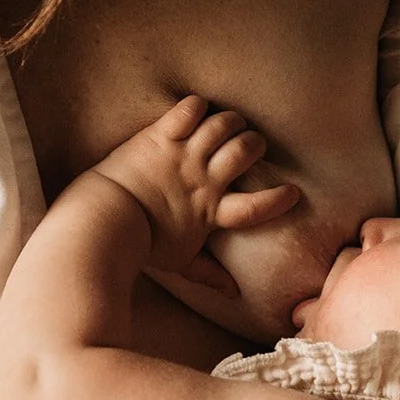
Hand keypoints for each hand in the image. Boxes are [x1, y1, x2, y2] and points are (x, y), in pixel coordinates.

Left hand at [93, 95, 298, 273]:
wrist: (105, 222)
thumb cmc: (143, 245)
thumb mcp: (180, 263)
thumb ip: (209, 274)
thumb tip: (233, 293)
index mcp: (210, 212)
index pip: (256, 207)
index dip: (278, 200)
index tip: (293, 193)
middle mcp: (203, 180)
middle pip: (244, 152)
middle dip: (253, 144)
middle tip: (250, 145)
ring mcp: (183, 155)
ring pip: (222, 126)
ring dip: (230, 121)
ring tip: (231, 123)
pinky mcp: (161, 136)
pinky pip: (189, 110)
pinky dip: (196, 106)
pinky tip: (197, 109)